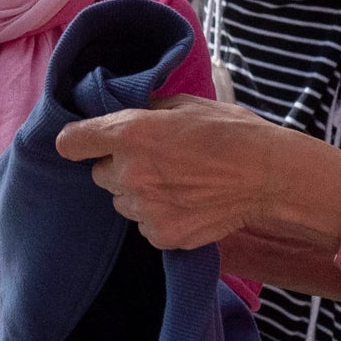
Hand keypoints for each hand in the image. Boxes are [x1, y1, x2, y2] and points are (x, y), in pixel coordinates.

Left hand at [56, 94, 340, 249]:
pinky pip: (144, 225)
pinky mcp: (161, 236)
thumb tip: (124, 111)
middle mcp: (130, 173)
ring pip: (122, 201)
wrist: (269, 176)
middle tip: (156, 159)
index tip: (87, 142)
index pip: (71, 142)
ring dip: (139, 192)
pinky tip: (187, 202)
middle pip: (100, 174)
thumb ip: (146, 109)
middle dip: (119, 166)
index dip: (78, 140)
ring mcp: (144, 209)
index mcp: (131, 133)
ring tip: (177, 182)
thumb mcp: (185, 103)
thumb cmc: (232, 131)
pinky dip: (158, 216)